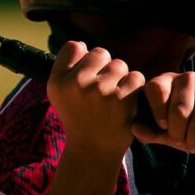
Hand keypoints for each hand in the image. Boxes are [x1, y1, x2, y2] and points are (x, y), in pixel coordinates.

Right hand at [47, 41, 145, 156]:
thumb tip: (83, 45)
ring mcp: (101, 91)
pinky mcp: (123, 99)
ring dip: (120, 78)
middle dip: (104, 68)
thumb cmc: (78, 116)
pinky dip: (134, 88)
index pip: (75, 47)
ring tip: (112, 98)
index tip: (85, 76)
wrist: (93, 149)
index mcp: (58, 81)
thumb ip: (65, 65)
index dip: (83, 59)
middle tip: (100, 91)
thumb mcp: (58, 93)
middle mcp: (77, 84)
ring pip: (120, 65)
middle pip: (100, 53)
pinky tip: (125, 102)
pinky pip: (135, 77)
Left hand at [133, 72, 194, 154]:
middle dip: (178, 135)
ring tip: (194, 145)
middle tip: (181, 142)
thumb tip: (134, 129)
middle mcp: (187, 78)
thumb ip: (149, 131)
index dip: (157, 112)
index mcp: (166, 81)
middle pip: (179, 111)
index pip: (156, 89)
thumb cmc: (183, 127)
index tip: (163, 127)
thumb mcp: (163, 131)